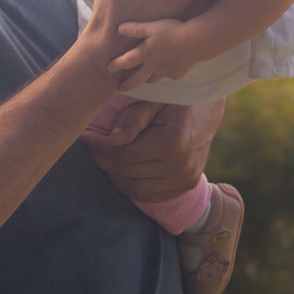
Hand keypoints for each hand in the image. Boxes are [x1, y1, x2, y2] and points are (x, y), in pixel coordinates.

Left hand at [81, 99, 224, 203]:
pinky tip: (120, 171)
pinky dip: (130, 186)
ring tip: (101, 158)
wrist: (208, 110)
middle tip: (89, 146)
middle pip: (127, 172)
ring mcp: (184, 179)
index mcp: (173, 141)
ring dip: (113, 176)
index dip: (99, 147)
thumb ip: (133, 119)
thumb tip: (112, 139)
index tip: (85, 137)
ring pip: (135, 188)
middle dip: (102, 160)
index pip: (123, 153)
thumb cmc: (176, 98)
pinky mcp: (185, 185)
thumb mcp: (154, 100)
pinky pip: (150, 194)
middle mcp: (180, 165)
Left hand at [108, 19, 193, 90]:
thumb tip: (119, 29)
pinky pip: (169, 75)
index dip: (117, 65)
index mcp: (146, 54)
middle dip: (129, 84)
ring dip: (147, 79)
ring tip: (145, 78)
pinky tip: (170, 67)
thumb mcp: (152, 27)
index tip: (109, 69)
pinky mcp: (177, 74)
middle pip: (138, 79)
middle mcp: (153, 66)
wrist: (195, 42)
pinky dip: (167, 72)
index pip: (127, 61)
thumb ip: (136, 29)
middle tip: (122, 89)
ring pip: (153, 79)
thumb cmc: (172, 32)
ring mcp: (166, 72)